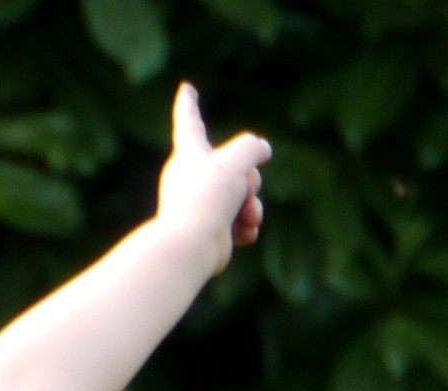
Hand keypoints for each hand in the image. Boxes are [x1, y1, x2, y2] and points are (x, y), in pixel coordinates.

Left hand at [156, 82, 270, 274]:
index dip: (188, 102)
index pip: (188, 119)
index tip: (186, 87)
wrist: (191, 245)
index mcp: (188, 153)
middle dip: (251, 178)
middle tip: (242, 190)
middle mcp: (191, 176)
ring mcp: (201, 204)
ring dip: (253, 206)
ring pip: (243, 195)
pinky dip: (247, 226)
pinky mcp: (210, 229)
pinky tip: (244, 234)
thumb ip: (251, 147)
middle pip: (236, 165)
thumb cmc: (207, 198)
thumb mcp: (236, 161)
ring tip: (245, 217)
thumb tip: (261, 150)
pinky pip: (240, 220)